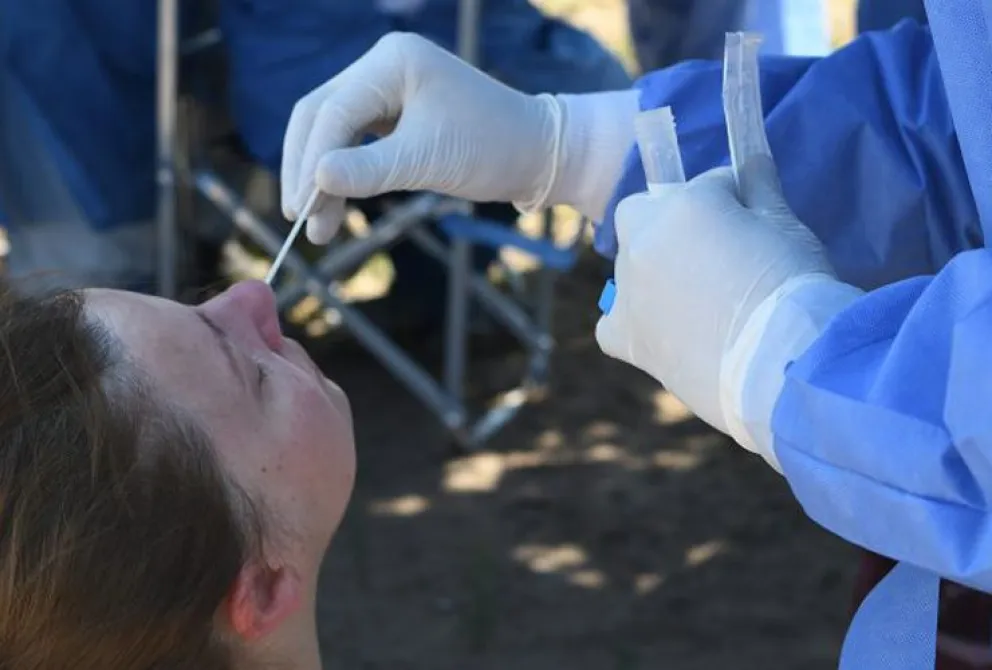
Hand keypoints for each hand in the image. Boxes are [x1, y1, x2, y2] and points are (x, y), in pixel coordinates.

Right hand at [281, 32, 561, 243]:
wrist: (537, 152)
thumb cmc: (492, 148)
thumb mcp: (427, 161)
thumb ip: (369, 170)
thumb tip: (315, 181)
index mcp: (393, 60)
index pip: (333, 111)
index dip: (312, 162)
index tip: (301, 210)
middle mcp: (384, 65)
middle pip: (320, 116)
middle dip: (307, 170)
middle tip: (299, 220)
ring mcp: (387, 88)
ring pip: (332, 131)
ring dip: (321, 178)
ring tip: (319, 228)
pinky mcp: (393, 113)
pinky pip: (353, 141)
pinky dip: (343, 174)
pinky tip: (335, 205)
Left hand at [595, 158, 849, 466]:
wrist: (784, 361)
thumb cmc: (794, 286)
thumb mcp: (787, 225)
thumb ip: (760, 188)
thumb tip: (751, 159)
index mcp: (685, 203)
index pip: (707, 185)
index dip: (733, 203)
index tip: (754, 225)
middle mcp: (645, 239)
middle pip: (643, 214)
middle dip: (669, 223)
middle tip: (712, 254)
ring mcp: (629, 289)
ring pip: (629, 267)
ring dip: (654, 273)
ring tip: (698, 304)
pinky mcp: (625, 336)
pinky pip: (612, 324)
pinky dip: (631, 325)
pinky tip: (661, 336)